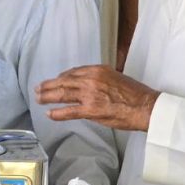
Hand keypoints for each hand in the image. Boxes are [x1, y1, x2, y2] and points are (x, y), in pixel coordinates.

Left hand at [36, 64, 160, 130]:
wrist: (146, 106)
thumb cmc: (135, 94)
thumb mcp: (115, 77)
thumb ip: (99, 79)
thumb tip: (87, 84)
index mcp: (97, 70)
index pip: (72, 72)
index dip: (61, 78)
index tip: (55, 80)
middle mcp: (90, 80)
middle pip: (63, 82)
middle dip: (48, 85)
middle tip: (38, 88)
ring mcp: (89, 95)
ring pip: (62, 94)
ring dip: (47, 97)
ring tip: (39, 99)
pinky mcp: (91, 110)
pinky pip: (69, 111)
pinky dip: (57, 113)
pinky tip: (50, 114)